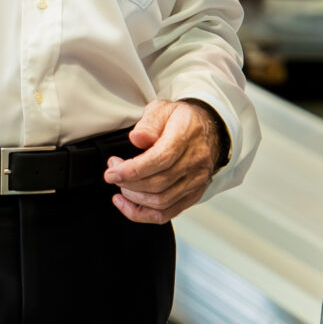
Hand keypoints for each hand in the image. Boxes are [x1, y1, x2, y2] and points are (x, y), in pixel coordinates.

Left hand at [103, 99, 226, 223]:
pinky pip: (167, 214)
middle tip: (113, 173)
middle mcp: (195, 162)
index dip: (133, 170)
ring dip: (133, 197)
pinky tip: (127, 203)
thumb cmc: (182, 120)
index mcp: (186, 137)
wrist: (209, 131)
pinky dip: (142, 213)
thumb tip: (137, 138)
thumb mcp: (163, 109)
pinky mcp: (193, 195)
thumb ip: (149, 122)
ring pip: (161, 202)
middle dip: (128, 182)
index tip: (112, 171)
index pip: (161, 159)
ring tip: (121, 184)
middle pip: (158, 184)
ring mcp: (196, 182)